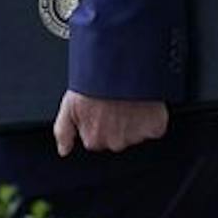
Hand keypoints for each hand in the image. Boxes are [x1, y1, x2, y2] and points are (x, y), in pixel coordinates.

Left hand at [54, 91, 168, 156]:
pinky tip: (141, 105)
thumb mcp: (69, 105)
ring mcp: (136, 136)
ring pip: (135, 134)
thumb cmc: (93, 83)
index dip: (99, 122)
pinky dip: (150, 118)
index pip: (97, 139)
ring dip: (132, 121)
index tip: (101, 109)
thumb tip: (64, 150)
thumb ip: (63, 131)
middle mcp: (115, 143)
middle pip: (116, 138)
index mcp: (94, 139)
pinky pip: (154, 128)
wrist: (118, 67)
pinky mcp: (154, 127)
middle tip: (113, 104)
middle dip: (116, 124)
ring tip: (126, 101)